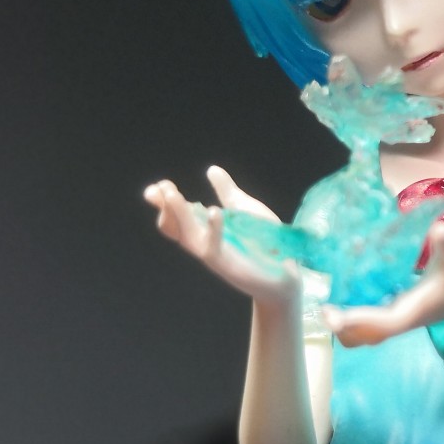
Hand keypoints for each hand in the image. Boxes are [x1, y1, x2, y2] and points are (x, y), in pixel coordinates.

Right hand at [144, 166, 299, 305]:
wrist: (287, 274)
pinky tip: (214, 211)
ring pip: (188, 236)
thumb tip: (211, 169)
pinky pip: (214, 249)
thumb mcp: (244, 210)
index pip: (175, 216)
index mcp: (204, 229)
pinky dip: (213, 229)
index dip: (163, 202)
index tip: (157, 186)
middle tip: (164, 188)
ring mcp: (214, 255)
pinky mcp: (228, 266)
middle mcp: (204, 243)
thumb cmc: (264, 243)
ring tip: (173, 194)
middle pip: (174, 226)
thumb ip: (227, 191)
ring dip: (179, 214)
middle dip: (166, 206)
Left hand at [323, 223, 443, 346]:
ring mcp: (398, 320)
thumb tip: (439, 229)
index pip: (384, 322)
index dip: (360, 321)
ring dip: (346, 327)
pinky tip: (344, 300)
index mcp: (414, 310)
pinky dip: (354, 319)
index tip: (335, 315)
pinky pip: (370, 325)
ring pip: (366, 335)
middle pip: (367, 336)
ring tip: (329, 306)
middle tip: (325, 308)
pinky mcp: (397, 315)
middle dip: (345, 328)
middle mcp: (402, 320)